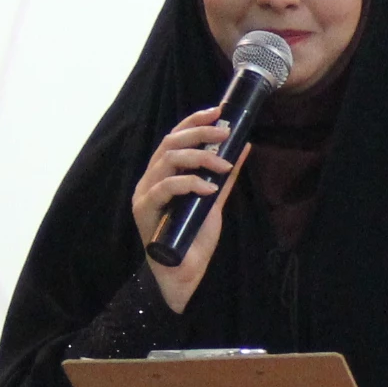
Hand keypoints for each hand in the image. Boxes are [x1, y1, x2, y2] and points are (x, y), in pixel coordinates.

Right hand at [129, 107, 235, 312]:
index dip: (194, 121)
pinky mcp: (143, 210)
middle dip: (200, 134)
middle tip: (226, 133)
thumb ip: (226, 175)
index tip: (219, 112)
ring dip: (199, 158)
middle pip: (170, 143)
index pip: (175, 137)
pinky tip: (208, 188)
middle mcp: (151, 178)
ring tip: (223, 165)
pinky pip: (165, 188)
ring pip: (167, 160)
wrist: (184, 274)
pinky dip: (189, 184)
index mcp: (164, 172)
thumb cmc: (195, 237)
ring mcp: (144, 193)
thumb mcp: (215, 200)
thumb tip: (244, 146)